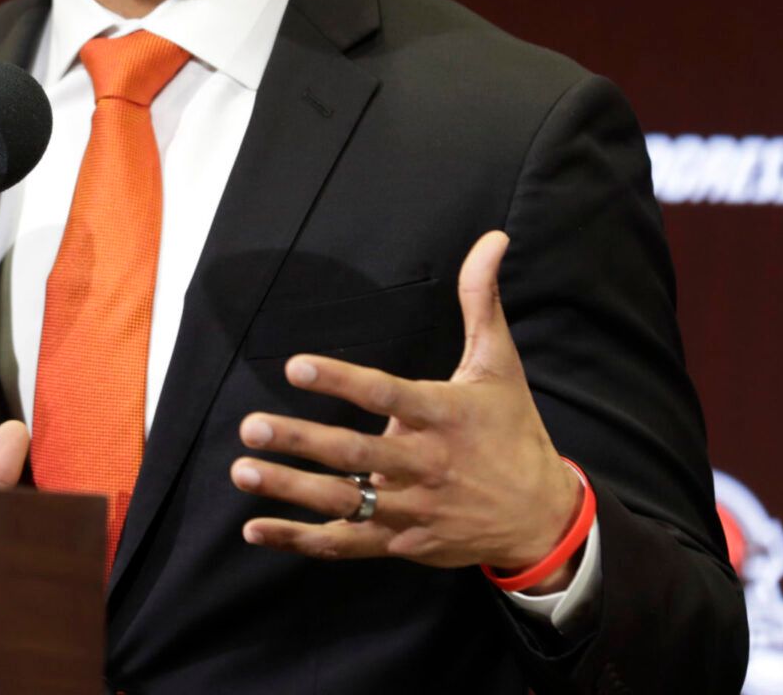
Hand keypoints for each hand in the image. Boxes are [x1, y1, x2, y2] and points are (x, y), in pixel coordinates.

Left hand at [231, 231, 583, 587]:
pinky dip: (299, 540)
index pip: (388, 395)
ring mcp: (412, 509)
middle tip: (250, 426)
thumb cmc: (512, 431)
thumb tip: (491, 238)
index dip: (342, 381)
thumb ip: (482, 300)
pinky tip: (254, 529)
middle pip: (356, 455)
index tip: (295, 365)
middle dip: (300, 441)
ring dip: (289, 489)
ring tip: (242, 470)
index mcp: (445, 416)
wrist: (540, 516)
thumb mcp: (500, 364)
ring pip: (345, 502)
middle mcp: (426, 466)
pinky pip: (345, 544)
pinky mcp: (402, 543)